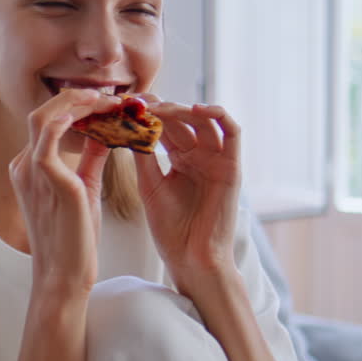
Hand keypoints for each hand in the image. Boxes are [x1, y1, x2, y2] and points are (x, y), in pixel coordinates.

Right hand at [10, 89, 119, 297]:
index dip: (78, 108)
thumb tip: (105, 131)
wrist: (64, 277)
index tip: (107, 104)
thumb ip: (90, 159)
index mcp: (29, 169)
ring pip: (44, 117)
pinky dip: (74, 119)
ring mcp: (32, 172)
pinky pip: (51, 135)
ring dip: (78, 103)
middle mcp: (24, 167)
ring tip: (108, 100)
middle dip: (77, 99)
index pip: (49, 124)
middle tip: (109, 96)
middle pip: (41, 113)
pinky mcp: (47, 179)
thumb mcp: (84, 189)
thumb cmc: (74, 241)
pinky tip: (99, 116)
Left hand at [133, 100, 242, 292]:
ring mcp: (217, 160)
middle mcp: (200, 156)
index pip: (166, 126)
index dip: (149, 113)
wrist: (191, 257)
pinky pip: (233, 132)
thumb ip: (143, 156)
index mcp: (181, 160)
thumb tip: (128, 124)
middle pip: (183, 120)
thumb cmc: (171, 228)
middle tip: (141, 102)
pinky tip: (195, 109)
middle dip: (162, 107)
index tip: (128, 105)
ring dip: (184, 109)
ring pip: (205, 120)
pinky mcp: (232, 167)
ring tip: (161, 108)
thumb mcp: (150, 185)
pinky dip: (218, 114)